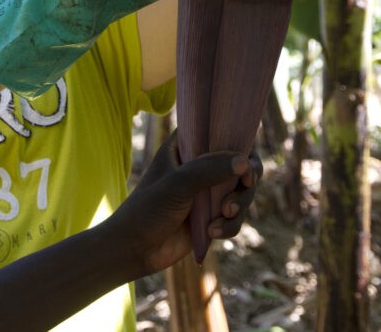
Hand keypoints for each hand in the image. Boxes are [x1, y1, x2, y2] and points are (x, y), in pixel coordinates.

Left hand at [101, 132, 261, 277]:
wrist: (134, 250)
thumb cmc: (147, 210)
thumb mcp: (177, 185)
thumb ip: (209, 170)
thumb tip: (245, 162)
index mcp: (185, 147)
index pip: (218, 130)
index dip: (238, 139)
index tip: (245, 156)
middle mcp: (199, 166)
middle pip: (241, 163)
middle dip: (247, 178)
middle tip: (246, 185)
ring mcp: (206, 193)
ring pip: (242, 193)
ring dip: (239, 205)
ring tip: (224, 215)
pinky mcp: (211, 217)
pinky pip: (234, 218)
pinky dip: (230, 225)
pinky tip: (212, 233)